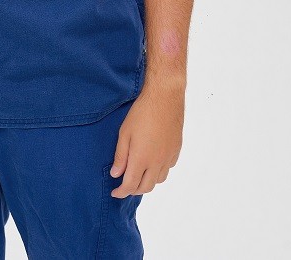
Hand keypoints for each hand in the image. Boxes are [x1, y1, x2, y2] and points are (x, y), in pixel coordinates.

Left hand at [108, 82, 183, 196]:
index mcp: (142, 159)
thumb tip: (115, 174)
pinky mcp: (176, 150)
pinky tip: (152, 161)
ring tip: (138, 174)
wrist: (165, 98)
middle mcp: (157, 162)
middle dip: (133, 190)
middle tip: (124, 185)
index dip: (121, 192)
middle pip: (146, 187)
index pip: (130, 185)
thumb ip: (120, 156)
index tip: (115, 193)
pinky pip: (167, 168)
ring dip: (147, 181)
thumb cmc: (141, 113)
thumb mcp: (124, 133)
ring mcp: (168, 157)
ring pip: (158, 180)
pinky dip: (158, 171)